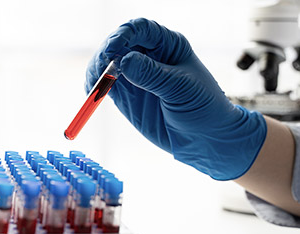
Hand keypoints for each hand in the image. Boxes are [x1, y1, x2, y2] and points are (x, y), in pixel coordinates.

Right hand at [85, 18, 266, 179]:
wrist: (204, 138)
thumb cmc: (202, 107)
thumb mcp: (180, 88)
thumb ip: (152, 75)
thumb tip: (124, 61)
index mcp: (168, 45)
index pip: (141, 29)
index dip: (124, 34)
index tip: (113, 49)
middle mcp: (149, 56)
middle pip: (119, 43)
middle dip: (106, 52)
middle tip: (101, 69)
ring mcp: (136, 75)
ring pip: (108, 62)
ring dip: (97, 68)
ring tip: (96, 82)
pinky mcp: (127, 94)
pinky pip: (105, 84)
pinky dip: (96, 85)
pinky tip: (94, 91)